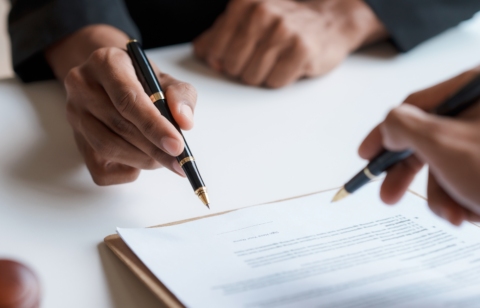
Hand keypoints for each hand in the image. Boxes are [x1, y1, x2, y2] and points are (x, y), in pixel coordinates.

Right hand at [46, 25, 196, 184]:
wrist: (112, 80)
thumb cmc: (142, 80)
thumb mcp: (166, 79)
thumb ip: (181, 96)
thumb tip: (185, 122)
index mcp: (106, 63)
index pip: (128, 100)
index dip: (154, 126)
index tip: (177, 145)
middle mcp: (82, 85)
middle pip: (119, 126)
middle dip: (154, 148)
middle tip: (178, 159)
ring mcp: (74, 114)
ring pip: (108, 148)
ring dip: (142, 159)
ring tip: (163, 158)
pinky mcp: (76, 139)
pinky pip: (99, 169)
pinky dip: (125, 172)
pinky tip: (140, 163)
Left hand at [194, 0, 385, 87]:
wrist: (329, 22)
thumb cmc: (284, 25)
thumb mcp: (248, 21)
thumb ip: (219, 35)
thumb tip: (202, 52)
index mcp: (243, 4)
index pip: (214, 50)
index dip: (223, 60)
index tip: (238, 54)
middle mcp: (262, 13)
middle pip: (232, 66)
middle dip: (244, 69)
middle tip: (262, 57)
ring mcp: (283, 30)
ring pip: (252, 77)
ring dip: (263, 75)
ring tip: (277, 59)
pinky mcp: (302, 49)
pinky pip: (275, 81)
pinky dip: (280, 78)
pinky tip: (289, 63)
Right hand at [359, 67, 479, 225]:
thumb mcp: (444, 144)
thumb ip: (403, 127)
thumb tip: (387, 127)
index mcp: (475, 91)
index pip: (415, 106)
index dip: (383, 133)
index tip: (366, 156)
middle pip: (432, 140)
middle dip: (414, 176)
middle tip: (389, 196)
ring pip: (450, 166)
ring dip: (446, 198)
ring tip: (459, 216)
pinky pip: (469, 179)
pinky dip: (467, 201)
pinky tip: (476, 214)